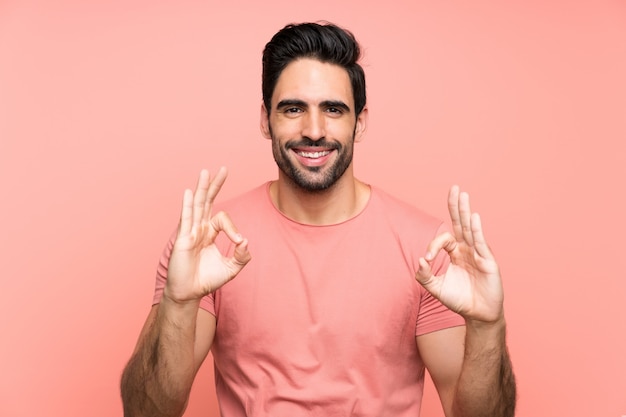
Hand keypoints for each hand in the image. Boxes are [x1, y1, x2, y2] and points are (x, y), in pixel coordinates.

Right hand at [165, 167, 250, 303]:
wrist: (189, 293)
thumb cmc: (206, 280)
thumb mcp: (232, 268)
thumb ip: (242, 255)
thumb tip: (246, 241)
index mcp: (209, 233)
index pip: (223, 218)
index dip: (233, 228)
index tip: (239, 241)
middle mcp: (199, 228)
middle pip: (207, 201)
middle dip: (215, 185)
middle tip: (223, 169)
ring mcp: (190, 232)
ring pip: (196, 205)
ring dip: (201, 188)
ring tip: (205, 172)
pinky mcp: (183, 239)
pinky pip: (186, 219)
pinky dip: (187, 205)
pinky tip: (188, 192)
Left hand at [416, 186, 503, 323]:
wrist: (478, 315)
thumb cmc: (458, 300)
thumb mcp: (435, 288)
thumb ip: (424, 275)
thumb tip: (420, 260)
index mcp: (455, 253)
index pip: (443, 239)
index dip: (433, 245)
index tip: (427, 259)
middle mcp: (468, 249)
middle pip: (461, 223)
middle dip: (456, 206)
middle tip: (454, 188)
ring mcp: (479, 254)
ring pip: (471, 229)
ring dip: (466, 212)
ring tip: (463, 195)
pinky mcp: (488, 262)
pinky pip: (481, 243)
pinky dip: (477, 231)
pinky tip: (473, 217)